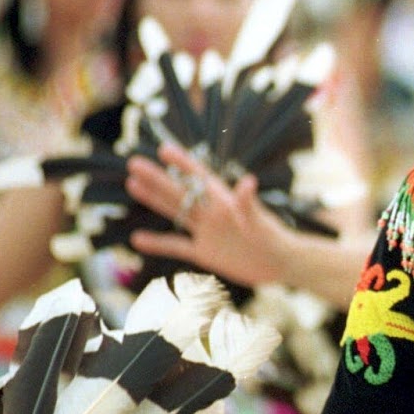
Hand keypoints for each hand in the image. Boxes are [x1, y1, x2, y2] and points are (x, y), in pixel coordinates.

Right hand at [126, 142, 285, 287]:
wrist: (280, 265)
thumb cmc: (274, 239)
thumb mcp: (260, 221)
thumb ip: (249, 203)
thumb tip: (248, 181)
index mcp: (225, 201)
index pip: (199, 178)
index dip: (183, 163)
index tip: (163, 149)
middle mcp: (212, 213)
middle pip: (180, 192)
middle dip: (158, 177)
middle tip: (133, 163)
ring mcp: (207, 232)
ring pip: (175, 213)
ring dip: (154, 200)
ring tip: (133, 184)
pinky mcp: (205, 253)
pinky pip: (177, 246)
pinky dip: (158, 244)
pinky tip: (137, 239)